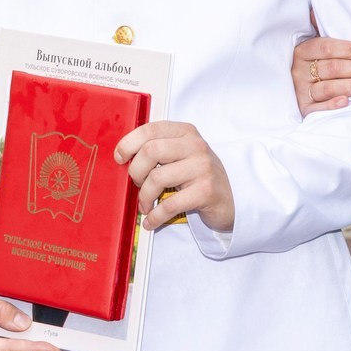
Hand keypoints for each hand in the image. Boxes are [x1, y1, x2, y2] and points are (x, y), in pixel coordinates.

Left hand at [117, 121, 234, 231]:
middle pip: (150, 151)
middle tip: (137, 184)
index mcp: (186, 132)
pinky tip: (152, 221)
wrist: (231, 199)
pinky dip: (155, 216)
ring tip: (145, 205)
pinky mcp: (206, 191)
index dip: (129, 143)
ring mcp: (203, 167)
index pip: (150, 129)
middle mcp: (196, 146)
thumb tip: (123, 156)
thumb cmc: (197, 177)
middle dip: (136, 172)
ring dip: (144, 197)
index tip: (119, 158)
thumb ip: (158, 150)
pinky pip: (169, 204)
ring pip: (157, 178)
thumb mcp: (181, 155)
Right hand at [292, 35, 350, 113]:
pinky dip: (331, 105)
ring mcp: (300, 90)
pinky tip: (347, 102)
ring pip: (328, 88)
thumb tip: (316, 11)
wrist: (288, 88)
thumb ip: (319, 28)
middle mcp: (299, 70)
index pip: (327, 48)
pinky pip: (317, 109)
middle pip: (332, 68)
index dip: (349, 49)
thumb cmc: (312, 62)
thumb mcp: (313, 45)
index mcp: (302, 51)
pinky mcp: (303, 108)